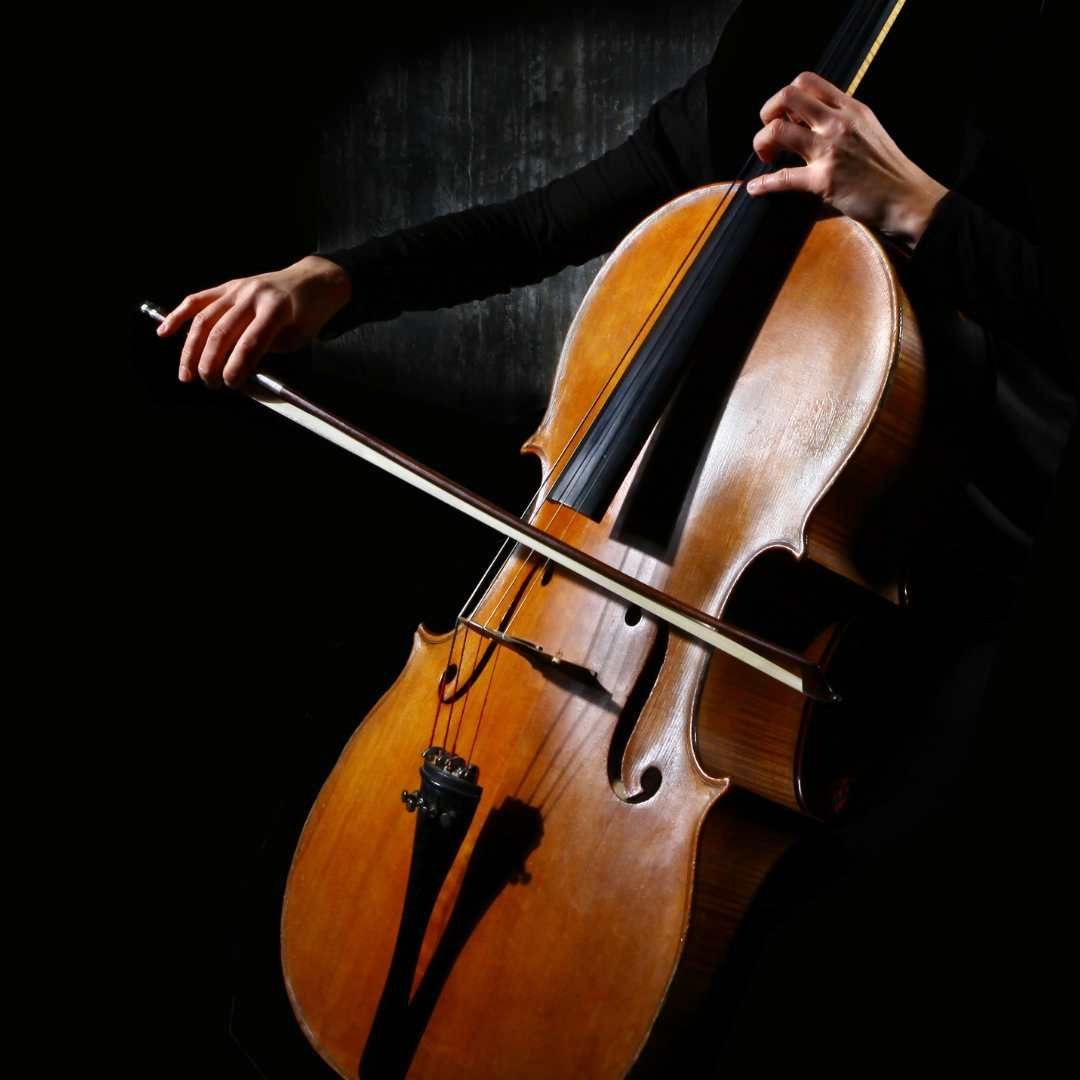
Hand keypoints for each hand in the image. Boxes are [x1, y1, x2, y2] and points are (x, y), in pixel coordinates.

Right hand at [156, 255, 351, 387]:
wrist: (312, 281)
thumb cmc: (308, 314)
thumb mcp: (297, 338)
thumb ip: (266, 350)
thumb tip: (234, 368)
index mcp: (276, 308)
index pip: (251, 341)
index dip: (238, 365)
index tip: (230, 384)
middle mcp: (253, 295)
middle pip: (222, 331)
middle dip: (211, 362)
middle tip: (210, 384)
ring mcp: (237, 288)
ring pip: (205, 319)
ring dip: (191, 349)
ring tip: (186, 374)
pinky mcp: (228, 286)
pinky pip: (198, 300)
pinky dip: (178, 316)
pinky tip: (164, 333)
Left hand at [746, 72, 947, 250]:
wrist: (907, 198)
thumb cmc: (887, 170)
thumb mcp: (868, 131)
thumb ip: (843, 122)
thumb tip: (811, 123)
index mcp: (849, 108)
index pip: (807, 82)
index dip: (786, 97)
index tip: (784, 116)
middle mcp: (838, 123)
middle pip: (787, 96)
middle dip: (767, 112)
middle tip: (768, 134)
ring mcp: (829, 150)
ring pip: (777, 130)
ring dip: (761, 143)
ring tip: (766, 157)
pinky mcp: (823, 180)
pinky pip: (782, 178)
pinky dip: (763, 184)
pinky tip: (755, 188)